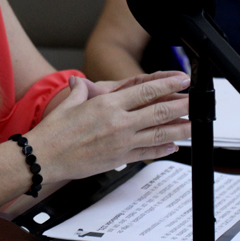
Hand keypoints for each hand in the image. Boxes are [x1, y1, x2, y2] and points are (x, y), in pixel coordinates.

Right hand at [27, 73, 190, 183]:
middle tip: (195, 102)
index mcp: (108, 104)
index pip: (145, 91)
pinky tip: (173, 147)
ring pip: (157, 134)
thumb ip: (81, 91)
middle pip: (157, 111)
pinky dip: (161, 150)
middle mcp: (118, 123)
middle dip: (180, 105)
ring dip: (178, 129)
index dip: (167, 85)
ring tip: (193, 125)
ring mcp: (121, 142)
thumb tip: (80, 82)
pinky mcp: (118, 159)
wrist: (44, 157)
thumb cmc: (55, 132)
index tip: (181, 81)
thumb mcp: (70, 104)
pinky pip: (146, 154)